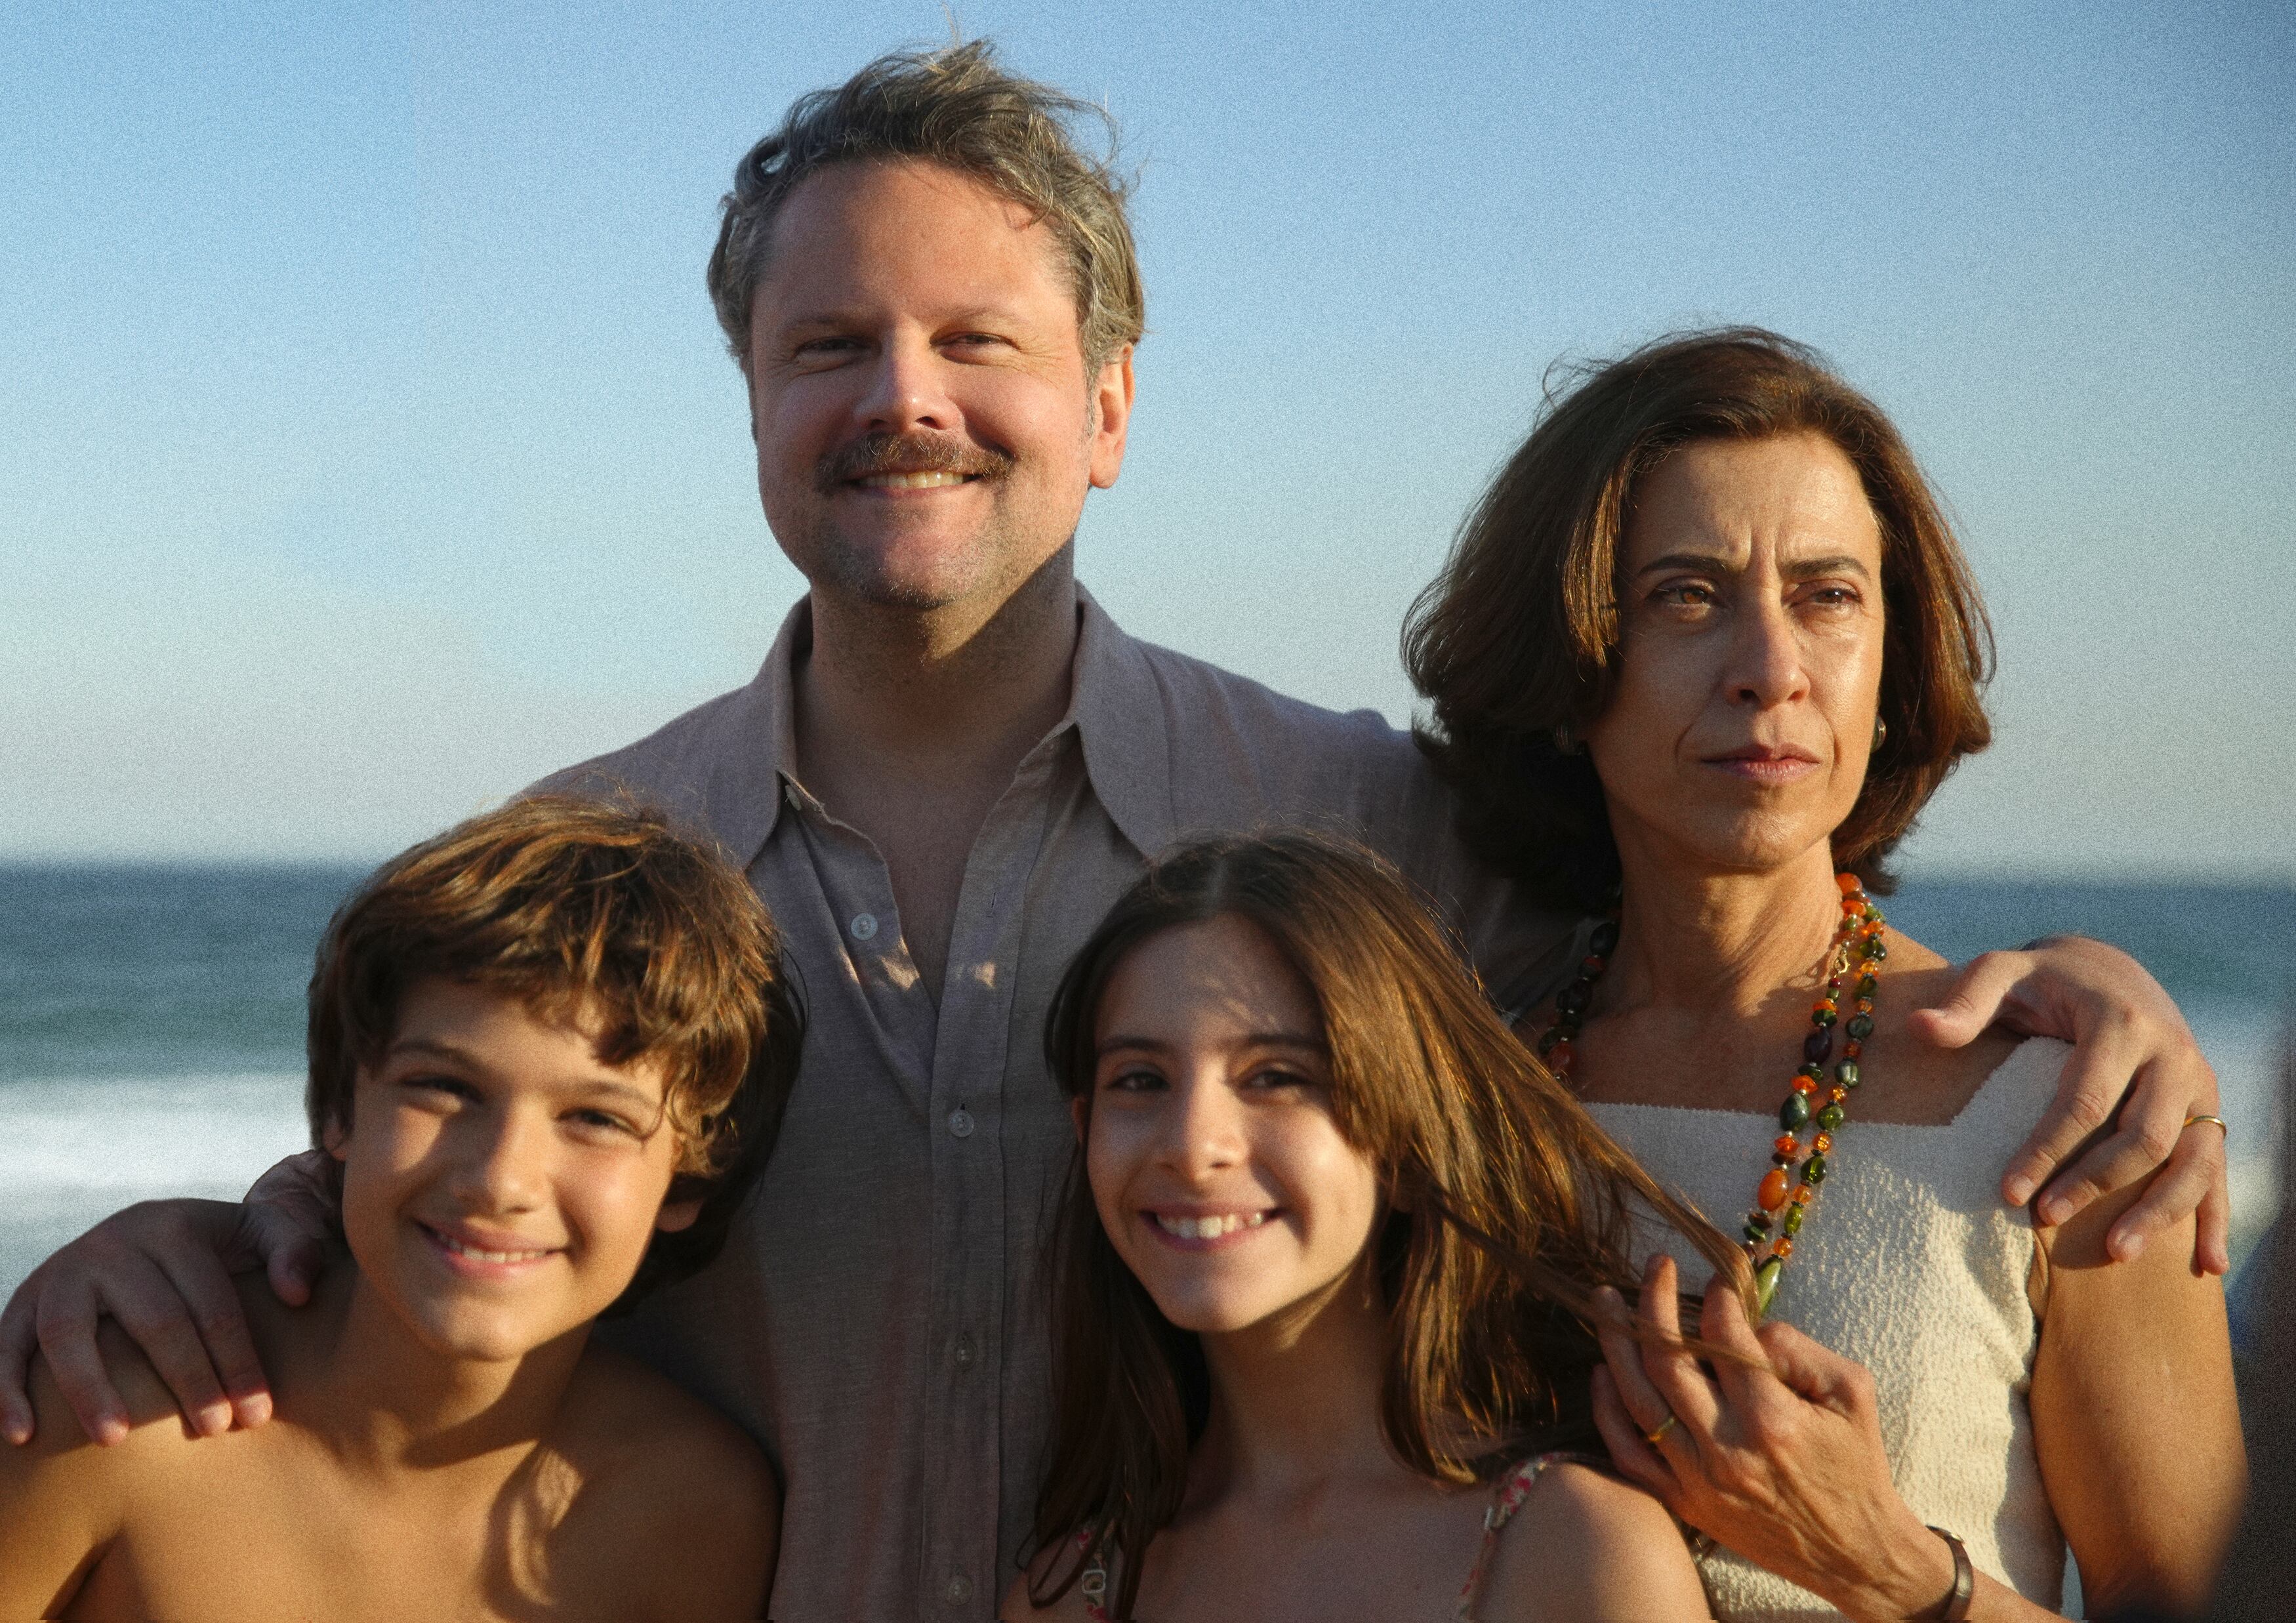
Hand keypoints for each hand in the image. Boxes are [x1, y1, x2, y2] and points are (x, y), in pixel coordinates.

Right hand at [0, 1150, 336, 1445]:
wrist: (157, 1231)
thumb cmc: (226, 1247)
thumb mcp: (266, 1229)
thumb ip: (295, 1248)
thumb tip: (296, 1293)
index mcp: (177, 1227)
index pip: (213, 1303)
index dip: (238, 1360)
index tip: (256, 1414)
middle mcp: (115, 1243)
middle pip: (153, 1320)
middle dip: (187, 1381)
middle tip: (212, 1431)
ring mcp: (65, 1270)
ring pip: (69, 1332)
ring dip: (90, 1388)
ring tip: (115, 1440)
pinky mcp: (26, 1299)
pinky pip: (8, 1344)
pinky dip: (7, 1388)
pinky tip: (21, 1435)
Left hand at [1589, 1256, 1957, 1622]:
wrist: (1853, 1551)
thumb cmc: (1856, 1465)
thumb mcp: (1852, 1393)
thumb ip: (1799, 1349)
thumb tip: (1747, 1324)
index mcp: (1772, 1418)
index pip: (1723, 1337)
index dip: (1715, 1297)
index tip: (1715, 1280)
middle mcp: (1726, 1448)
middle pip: (1666, 1360)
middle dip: (1653, 1303)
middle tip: (1654, 1267)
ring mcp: (1698, 1479)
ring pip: (1637, 1400)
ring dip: (1616, 1343)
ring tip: (1608, 1301)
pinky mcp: (1684, 1503)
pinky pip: (1628, 1454)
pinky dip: (1608, 1411)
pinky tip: (1602, 1373)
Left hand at [1908, 937, 2227, 1274]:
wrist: (2110, 971)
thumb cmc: (2044, 980)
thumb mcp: (2003, 972)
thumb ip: (1966, 1001)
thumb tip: (1921, 1029)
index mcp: (2121, 1022)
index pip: (2084, 1099)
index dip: (2046, 1149)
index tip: (2007, 1192)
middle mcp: (2173, 1054)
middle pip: (2144, 1135)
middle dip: (2095, 1183)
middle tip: (2044, 1218)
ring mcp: (2200, 1086)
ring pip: (2192, 1158)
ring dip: (2158, 1210)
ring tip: (2115, 1253)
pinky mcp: (2211, 1109)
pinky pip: (2218, 1168)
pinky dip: (2215, 1217)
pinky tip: (2207, 1264)